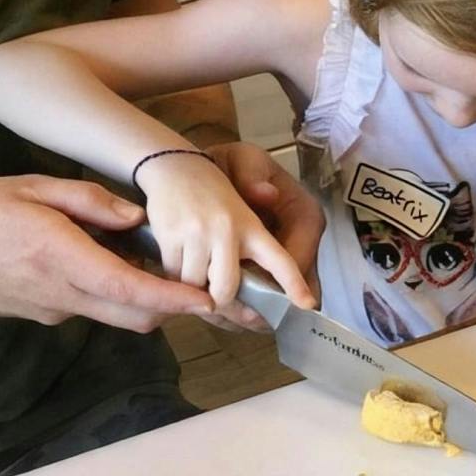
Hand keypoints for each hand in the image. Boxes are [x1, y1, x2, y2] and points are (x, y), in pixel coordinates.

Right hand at [0, 175, 221, 331]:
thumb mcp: (32, 187)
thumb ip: (89, 201)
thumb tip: (135, 217)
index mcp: (63, 259)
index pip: (133, 291)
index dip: (176, 299)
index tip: (208, 298)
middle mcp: (62, 295)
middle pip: (135, 317)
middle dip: (171, 305)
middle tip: (197, 278)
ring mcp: (53, 310)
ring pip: (115, 315)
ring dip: (141, 298)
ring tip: (152, 259)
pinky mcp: (43, 315)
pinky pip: (90, 308)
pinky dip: (111, 292)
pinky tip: (106, 260)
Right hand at [140, 149, 317, 318]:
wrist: (174, 166)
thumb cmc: (212, 192)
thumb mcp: (243, 209)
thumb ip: (255, 238)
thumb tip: (262, 238)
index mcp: (250, 225)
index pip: (279, 259)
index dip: (294, 284)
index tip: (306, 304)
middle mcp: (226, 231)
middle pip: (227, 290)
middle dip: (224, 306)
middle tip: (223, 308)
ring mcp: (196, 235)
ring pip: (196, 288)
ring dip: (195, 293)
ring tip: (197, 283)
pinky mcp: (169, 237)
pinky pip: (174, 278)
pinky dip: (177, 283)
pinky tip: (180, 272)